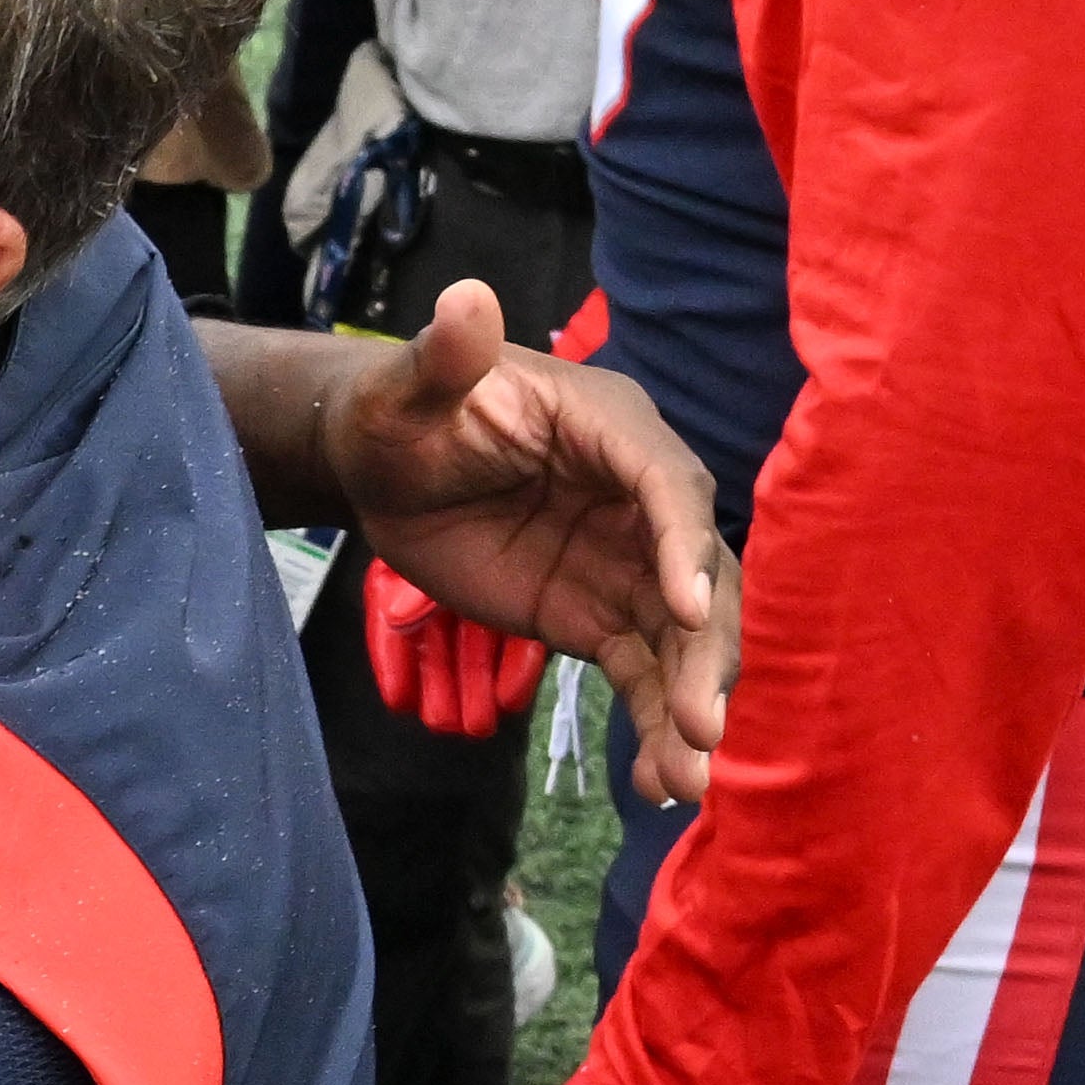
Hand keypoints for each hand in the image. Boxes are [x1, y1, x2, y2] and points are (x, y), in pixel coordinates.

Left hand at [313, 279, 732, 803]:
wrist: (377, 469)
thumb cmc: (397, 411)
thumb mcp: (407, 389)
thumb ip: (443, 357)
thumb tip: (465, 298)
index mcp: (611, 428)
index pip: (668, 484)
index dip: (681, 545)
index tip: (687, 612)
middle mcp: (638, 498)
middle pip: (699, 573)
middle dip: (707, 651)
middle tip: (703, 726)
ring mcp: (627, 562)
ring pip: (683, 638)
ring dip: (691, 705)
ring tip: (686, 780)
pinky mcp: (600, 614)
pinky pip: (643, 673)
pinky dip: (656, 726)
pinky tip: (660, 786)